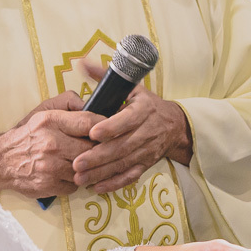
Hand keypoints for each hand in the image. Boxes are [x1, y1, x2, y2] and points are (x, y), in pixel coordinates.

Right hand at [0, 92, 102, 196]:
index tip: (109, 130)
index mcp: (51, 121)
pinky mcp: (48, 185)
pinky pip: (75, 185)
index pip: (88, 122)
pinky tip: (68, 174)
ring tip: (83, 162)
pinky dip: (74, 181)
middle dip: (98, 149)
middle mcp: (51, 143)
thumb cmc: (27, 134)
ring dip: (87, 167)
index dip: (104, 127)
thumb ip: (68, 102)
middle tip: (100, 149)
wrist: (1, 160)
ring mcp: (50, 166)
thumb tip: (90, 104)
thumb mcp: (43, 110)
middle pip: (91, 148)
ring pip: (85, 168)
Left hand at [72, 63, 192, 193]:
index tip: (93, 133)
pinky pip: (130, 176)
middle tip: (76, 163)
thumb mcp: (131, 87)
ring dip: (101, 173)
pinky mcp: (146, 164)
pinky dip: (114, 184)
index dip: (111, 127)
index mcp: (143, 110)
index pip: (127, 120)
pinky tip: (97, 188)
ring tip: (79, 178)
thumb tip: (81, 63)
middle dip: (98, 157)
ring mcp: (147, 150)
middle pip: (122, 146)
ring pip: (123, 164)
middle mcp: (147, 131)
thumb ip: (105, 76)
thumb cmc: (145, 103)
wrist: (174, 125)